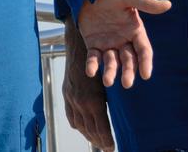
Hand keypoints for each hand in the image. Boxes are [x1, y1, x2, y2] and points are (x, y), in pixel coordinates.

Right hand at [62, 20, 114, 149]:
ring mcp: (72, 99)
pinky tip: (83, 129)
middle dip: (99, 142)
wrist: (77, 45)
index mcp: (93, 101)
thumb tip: (121, 116)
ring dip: (88, 136)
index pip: (101, 129)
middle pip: (90, 130)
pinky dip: (77, 125)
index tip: (113, 147)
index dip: (107, 141)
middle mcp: (81, 102)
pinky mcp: (66, 94)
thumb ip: (111, 99)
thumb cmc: (100, 61)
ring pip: (79, 125)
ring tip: (97, 142)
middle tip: (107, 148)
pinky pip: (70, 115)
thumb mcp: (109, 81)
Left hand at [77, 0, 170, 87]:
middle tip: (127, 83)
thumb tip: (168, 5)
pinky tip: (90, 72)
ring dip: (111, 72)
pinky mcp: (93, 44)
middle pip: (129, 60)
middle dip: (129, 72)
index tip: (146, 75)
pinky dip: (92, 65)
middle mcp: (124, 40)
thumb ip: (146, 3)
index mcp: (136, 31)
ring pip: (112, 62)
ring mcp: (109, 43)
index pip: (144, 50)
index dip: (145, 62)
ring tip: (108, 82)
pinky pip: (93, 57)